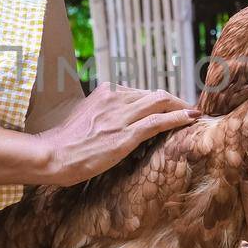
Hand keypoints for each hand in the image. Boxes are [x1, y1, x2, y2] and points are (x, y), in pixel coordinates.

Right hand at [35, 82, 199, 185]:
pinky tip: (192, 119)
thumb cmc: (65, 143)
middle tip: (189, 110)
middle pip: (155, 94)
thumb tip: (116, 121)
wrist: (52, 155)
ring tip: (195, 114)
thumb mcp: (85, 118)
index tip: (171, 106)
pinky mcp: (125, 134)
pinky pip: (158, 122)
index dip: (159, 100)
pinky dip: (179, 118)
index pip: (141, 92)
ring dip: (182, 108)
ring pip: (161, 103)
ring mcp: (121, 116)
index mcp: (105, 92)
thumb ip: (103, 114)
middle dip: (176, 101)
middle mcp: (115, 98)